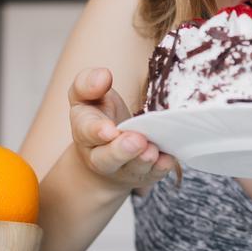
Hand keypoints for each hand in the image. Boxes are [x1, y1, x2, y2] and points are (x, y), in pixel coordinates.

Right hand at [68, 67, 175, 193]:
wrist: (108, 150)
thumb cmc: (100, 115)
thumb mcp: (88, 96)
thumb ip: (88, 83)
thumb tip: (103, 76)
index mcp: (84, 130)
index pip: (86, 131)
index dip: (97, 131)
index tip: (109, 129)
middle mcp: (100, 155)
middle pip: (107, 158)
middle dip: (121, 151)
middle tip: (136, 141)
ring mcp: (124, 168)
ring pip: (133, 168)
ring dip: (143, 160)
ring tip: (152, 151)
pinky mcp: (145, 174)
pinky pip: (154, 174)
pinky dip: (161, 167)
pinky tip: (167, 159)